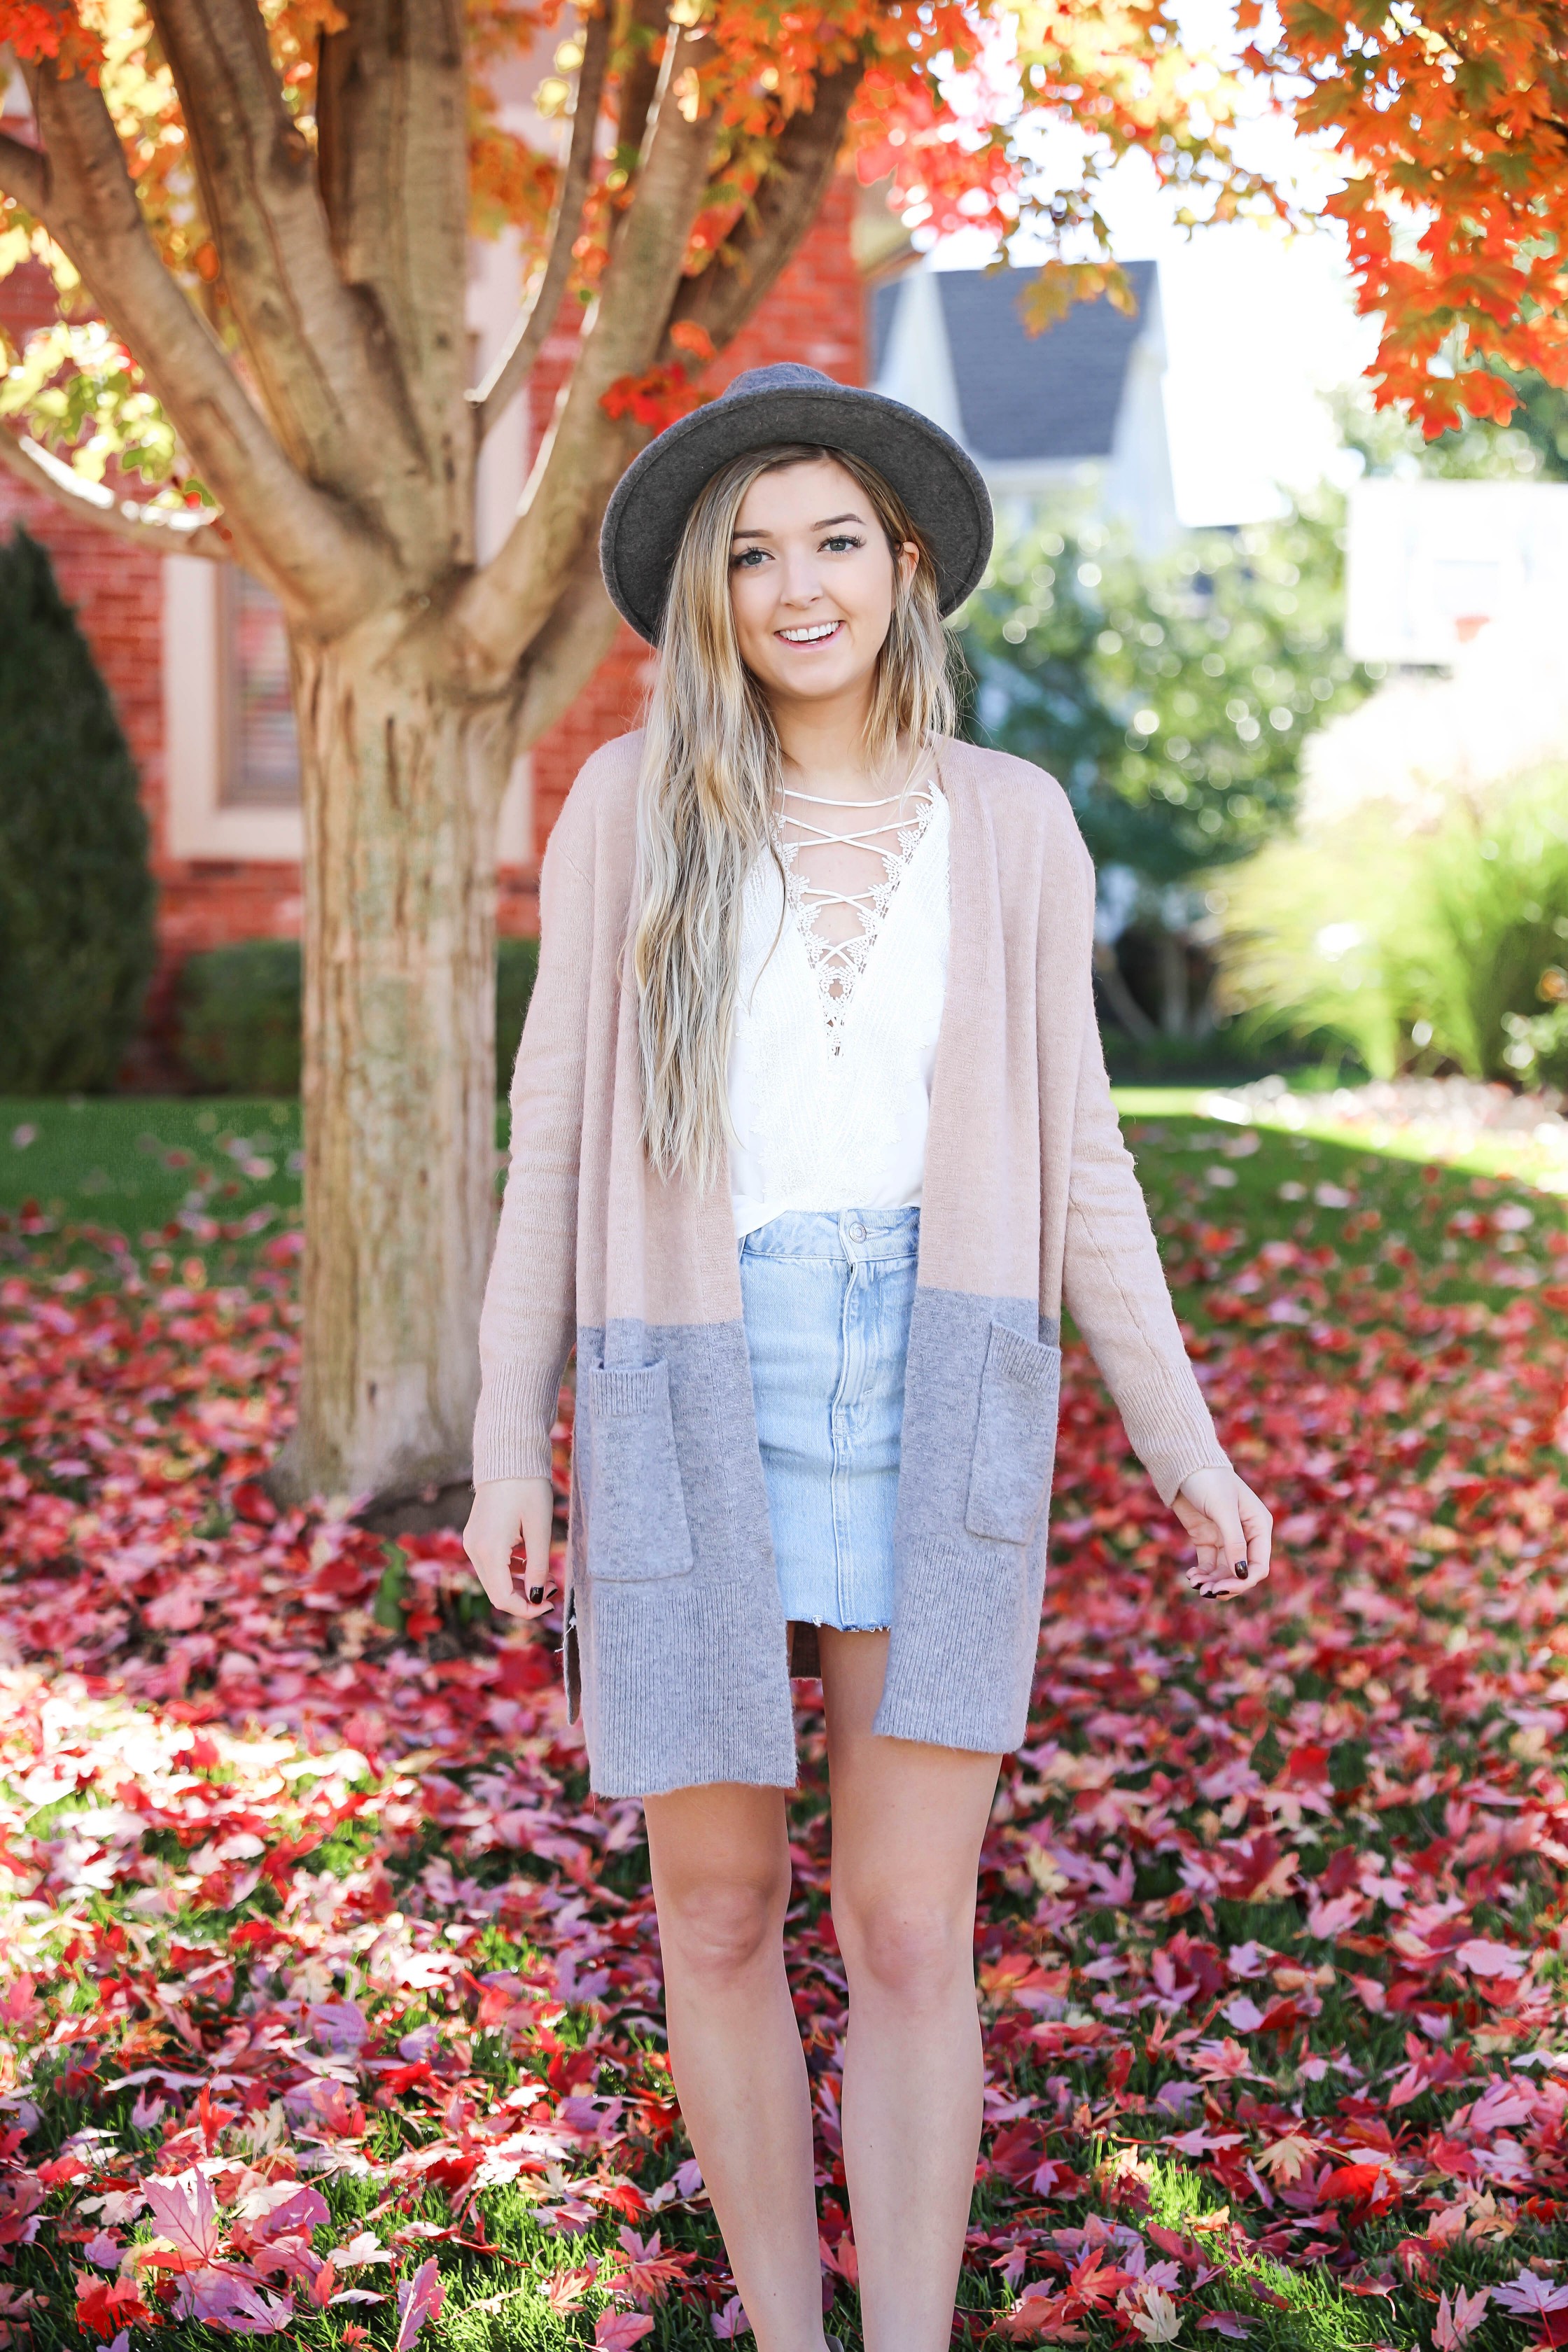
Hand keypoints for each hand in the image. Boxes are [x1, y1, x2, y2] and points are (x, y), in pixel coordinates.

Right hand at [463, 1477, 557, 1619]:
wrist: (508, 1456)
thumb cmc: (527, 1488)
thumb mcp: (540, 1529)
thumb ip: (538, 1566)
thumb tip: (538, 1596)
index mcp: (489, 1550)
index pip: (503, 1598)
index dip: (527, 1609)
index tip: (550, 1604)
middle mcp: (473, 1549)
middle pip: (496, 1591)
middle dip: (524, 1598)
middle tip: (552, 1591)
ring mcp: (472, 1542)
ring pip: (494, 1579)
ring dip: (519, 1584)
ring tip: (547, 1575)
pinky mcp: (475, 1535)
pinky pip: (492, 1563)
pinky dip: (511, 1569)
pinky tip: (531, 1562)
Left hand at [1173, 1467, 1271, 1601]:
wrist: (1183, 1464)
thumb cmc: (1209, 1480)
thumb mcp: (1223, 1510)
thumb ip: (1234, 1542)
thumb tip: (1242, 1573)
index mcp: (1259, 1526)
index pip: (1259, 1565)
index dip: (1243, 1581)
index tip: (1222, 1589)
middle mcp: (1246, 1535)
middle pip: (1241, 1572)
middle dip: (1225, 1585)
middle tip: (1205, 1592)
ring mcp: (1226, 1538)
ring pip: (1223, 1571)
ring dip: (1211, 1582)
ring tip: (1194, 1584)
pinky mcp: (1207, 1538)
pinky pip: (1209, 1565)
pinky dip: (1202, 1574)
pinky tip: (1191, 1576)